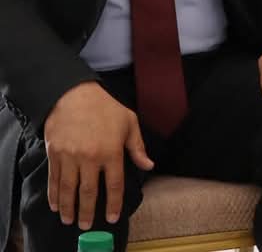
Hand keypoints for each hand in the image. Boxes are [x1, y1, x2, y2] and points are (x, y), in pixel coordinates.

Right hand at [44, 82, 153, 229]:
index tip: (112, 217)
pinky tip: (55, 204)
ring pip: (69, 189)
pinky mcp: (54, 154)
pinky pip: (54, 179)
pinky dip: (54, 194)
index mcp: (111, 151)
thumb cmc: (105, 108)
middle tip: (87, 225)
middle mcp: (90, 157)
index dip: (114, 203)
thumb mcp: (129, 123)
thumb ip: (138, 147)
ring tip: (70, 220)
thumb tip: (149, 166)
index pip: (114, 184)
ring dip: (69, 207)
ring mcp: (70, 156)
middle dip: (88, 211)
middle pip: (89, 192)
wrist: (73, 94)